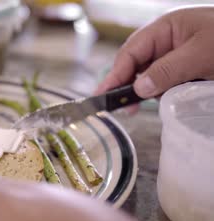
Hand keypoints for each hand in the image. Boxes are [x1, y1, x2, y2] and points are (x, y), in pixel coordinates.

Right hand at [96, 6, 213, 98]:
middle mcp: (166, 40)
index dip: (115, 74)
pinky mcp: (185, 68)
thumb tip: (138, 88)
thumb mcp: (201, 54)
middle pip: (135, 63)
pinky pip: (163, 81)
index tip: (103, 95)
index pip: (131, 52)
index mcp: (166, 28)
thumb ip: (167, 70)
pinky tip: (155, 101)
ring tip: (131, 108)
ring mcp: (175, 54)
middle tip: (116, 108)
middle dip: (124, 84)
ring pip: (147, 74)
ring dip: (140, 91)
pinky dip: (157, 92)